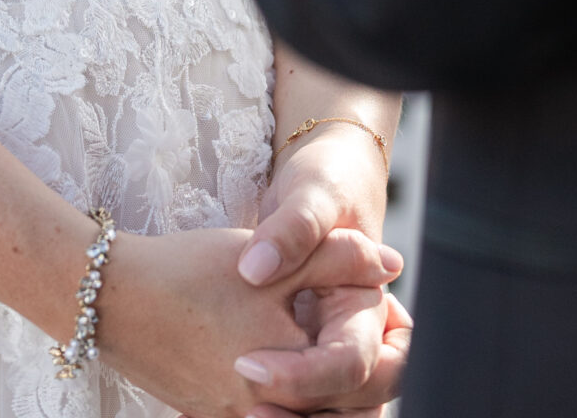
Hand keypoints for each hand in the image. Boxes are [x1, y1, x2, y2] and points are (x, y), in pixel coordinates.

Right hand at [96, 224, 395, 417]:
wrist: (112, 298)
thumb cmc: (192, 274)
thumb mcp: (271, 259)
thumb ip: (337, 259)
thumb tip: (391, 266)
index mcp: (290, 377)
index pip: (356, 375)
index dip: (380, 343)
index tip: (388, 317)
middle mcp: (264, 410)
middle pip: (328, 407)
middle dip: (349, 381)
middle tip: (364, 336)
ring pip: (292, 412)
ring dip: (312, 390)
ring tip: (319, 352)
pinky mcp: (208, 414)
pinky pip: (256, 414)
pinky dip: (275, 397)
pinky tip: (273, 365)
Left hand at [234, 121, 406, 412]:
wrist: (326, 182)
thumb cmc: (324, 182)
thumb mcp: (310, 196)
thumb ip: (292, 231)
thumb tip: (257, 268)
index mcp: (368, 309)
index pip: (349, 364)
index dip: (302, 374)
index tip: (245, 364)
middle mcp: (358, 341)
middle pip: (349, 410)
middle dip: (297, 415)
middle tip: (245, 413)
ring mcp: (333, 358)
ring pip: (323, 416)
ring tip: (230, 415)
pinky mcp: (304, 364)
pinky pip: (295, 407)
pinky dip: (262, 411)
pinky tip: (208, 407)